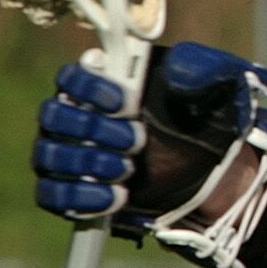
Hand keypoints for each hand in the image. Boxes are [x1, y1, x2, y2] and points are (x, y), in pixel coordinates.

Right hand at [33, 42, 266, 229]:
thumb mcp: (216, 89)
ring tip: (128, 170)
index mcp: (104, 83)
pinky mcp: (73, 191)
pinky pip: (54, 196)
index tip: (125, 102)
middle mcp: (77, 116)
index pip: (71, 77)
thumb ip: (199, 71)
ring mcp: (70, 155)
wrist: (214, 173)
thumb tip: (177, 69)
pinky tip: (116, 197)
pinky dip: (80, 198)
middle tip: (136, 140)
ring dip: (87, 164)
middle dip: (91, 130)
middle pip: (54, 117)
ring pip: (50, 157)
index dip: (89, 87)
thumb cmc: (207, 120)